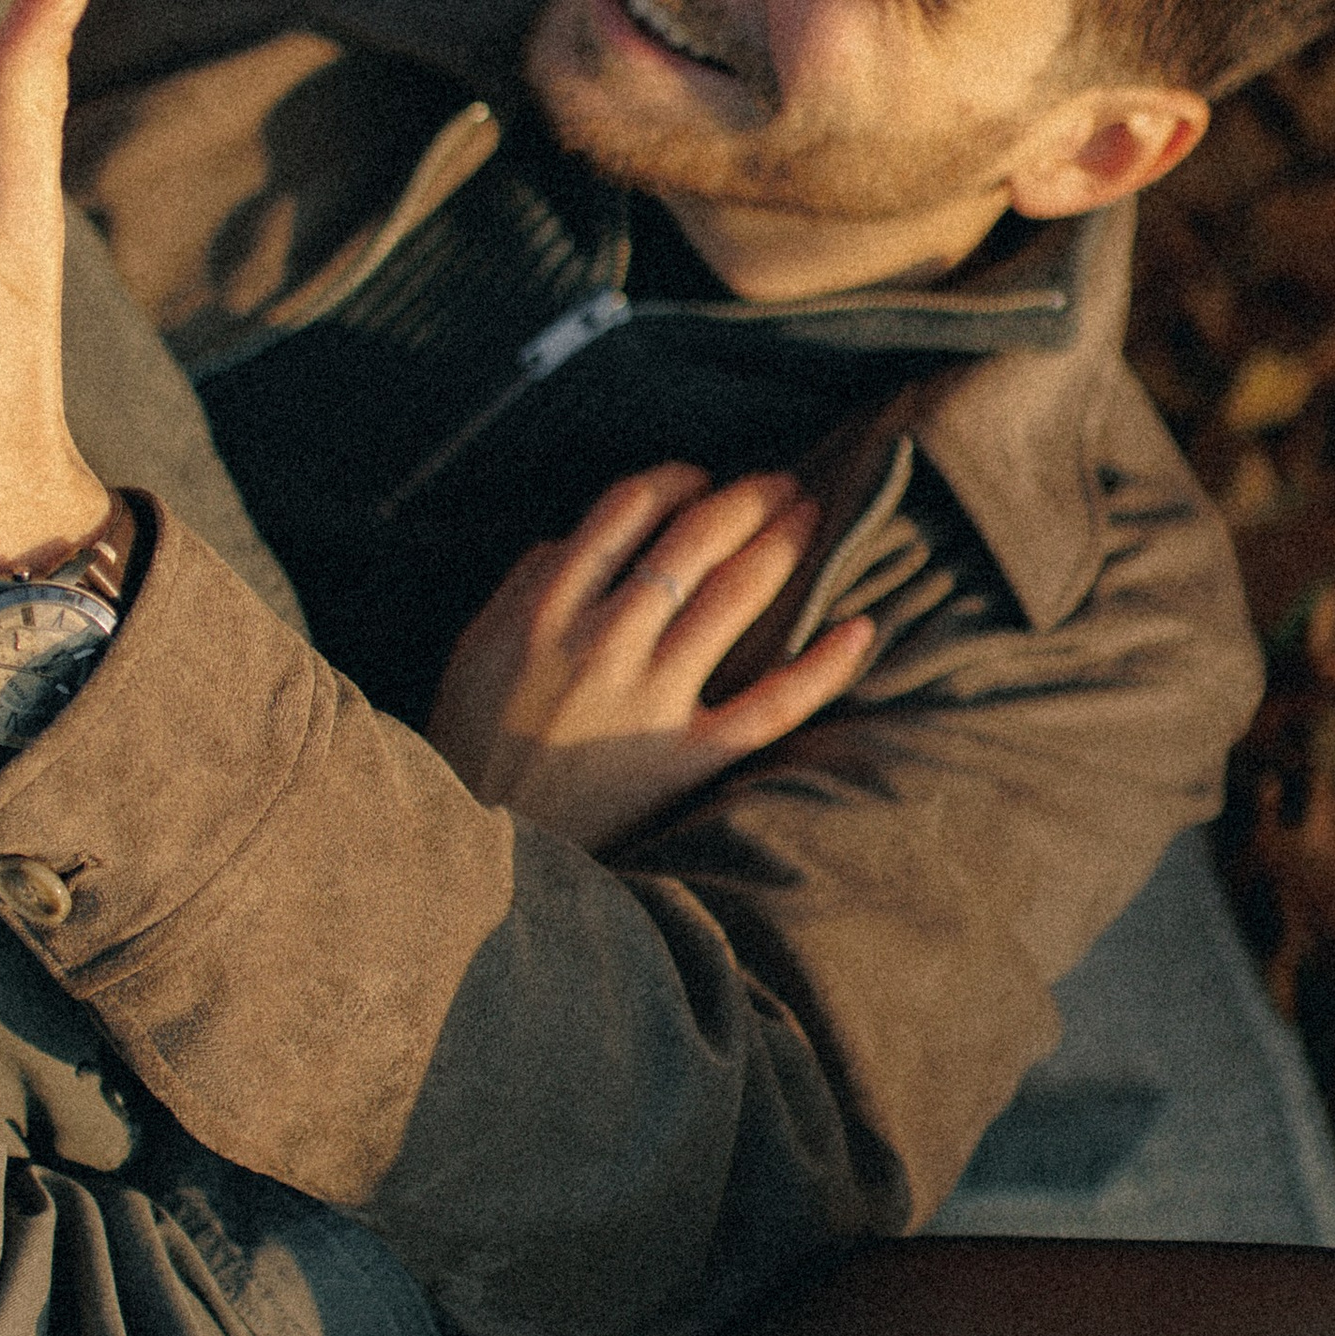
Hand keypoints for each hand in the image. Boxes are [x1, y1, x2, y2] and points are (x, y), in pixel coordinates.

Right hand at [426, 462, 876, 852]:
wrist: (481, 855)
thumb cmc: (472, 750)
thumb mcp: (474, 653)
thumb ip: (521, 588)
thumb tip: (568, 540)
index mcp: (546, 610)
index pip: (624, 513)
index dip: (672, 482)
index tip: (698, 480)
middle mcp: (603, 644)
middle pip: (692, 541)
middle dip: (745, 499)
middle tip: (782, 483)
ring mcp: (650, 701)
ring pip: (735, 597)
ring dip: (781, 544)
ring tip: (811, 516)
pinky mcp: (688, 759)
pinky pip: (772, 705)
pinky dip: (824, 665)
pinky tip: (862, 627)